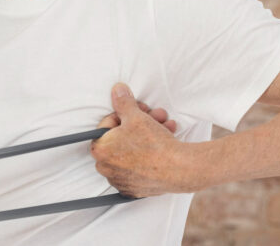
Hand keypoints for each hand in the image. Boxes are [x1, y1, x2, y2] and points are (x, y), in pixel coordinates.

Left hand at [91, 83, 202, 197]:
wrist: (179, 169)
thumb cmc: (153, 144)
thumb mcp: (136, 116)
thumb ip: (123, 102)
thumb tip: (117, 90)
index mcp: (100, 150)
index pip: (107, 124)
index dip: (124, 114)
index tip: (138, 111)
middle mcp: (106, 168)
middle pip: (121, 138)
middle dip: (139, 124)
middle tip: (154, 116)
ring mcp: (121, 180)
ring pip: (133, 150)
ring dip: (149, 134)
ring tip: (166, 125)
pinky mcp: (135, 189)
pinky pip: (140, 166)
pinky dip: (150, 154)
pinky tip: (165, 141)